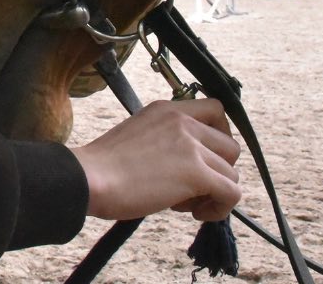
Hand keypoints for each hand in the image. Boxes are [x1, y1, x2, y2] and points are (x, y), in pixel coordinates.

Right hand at [68, 98, 240, 220]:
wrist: (90, 178)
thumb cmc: (105, 166)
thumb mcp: (138, 134)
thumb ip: (165, 139)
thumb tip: (187, 165)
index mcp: (166, 109)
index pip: (216, 109)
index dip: (220, 136)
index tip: (206, 158)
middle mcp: (182, 121)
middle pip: (230, 145)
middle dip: (218, 169)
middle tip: (193, 187)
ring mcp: (191, 145)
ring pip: (232, 172)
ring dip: (215, 193)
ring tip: (186, 204)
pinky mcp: (196, 173)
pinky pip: (231, 192)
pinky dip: (220, 209)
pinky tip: (195, 214)